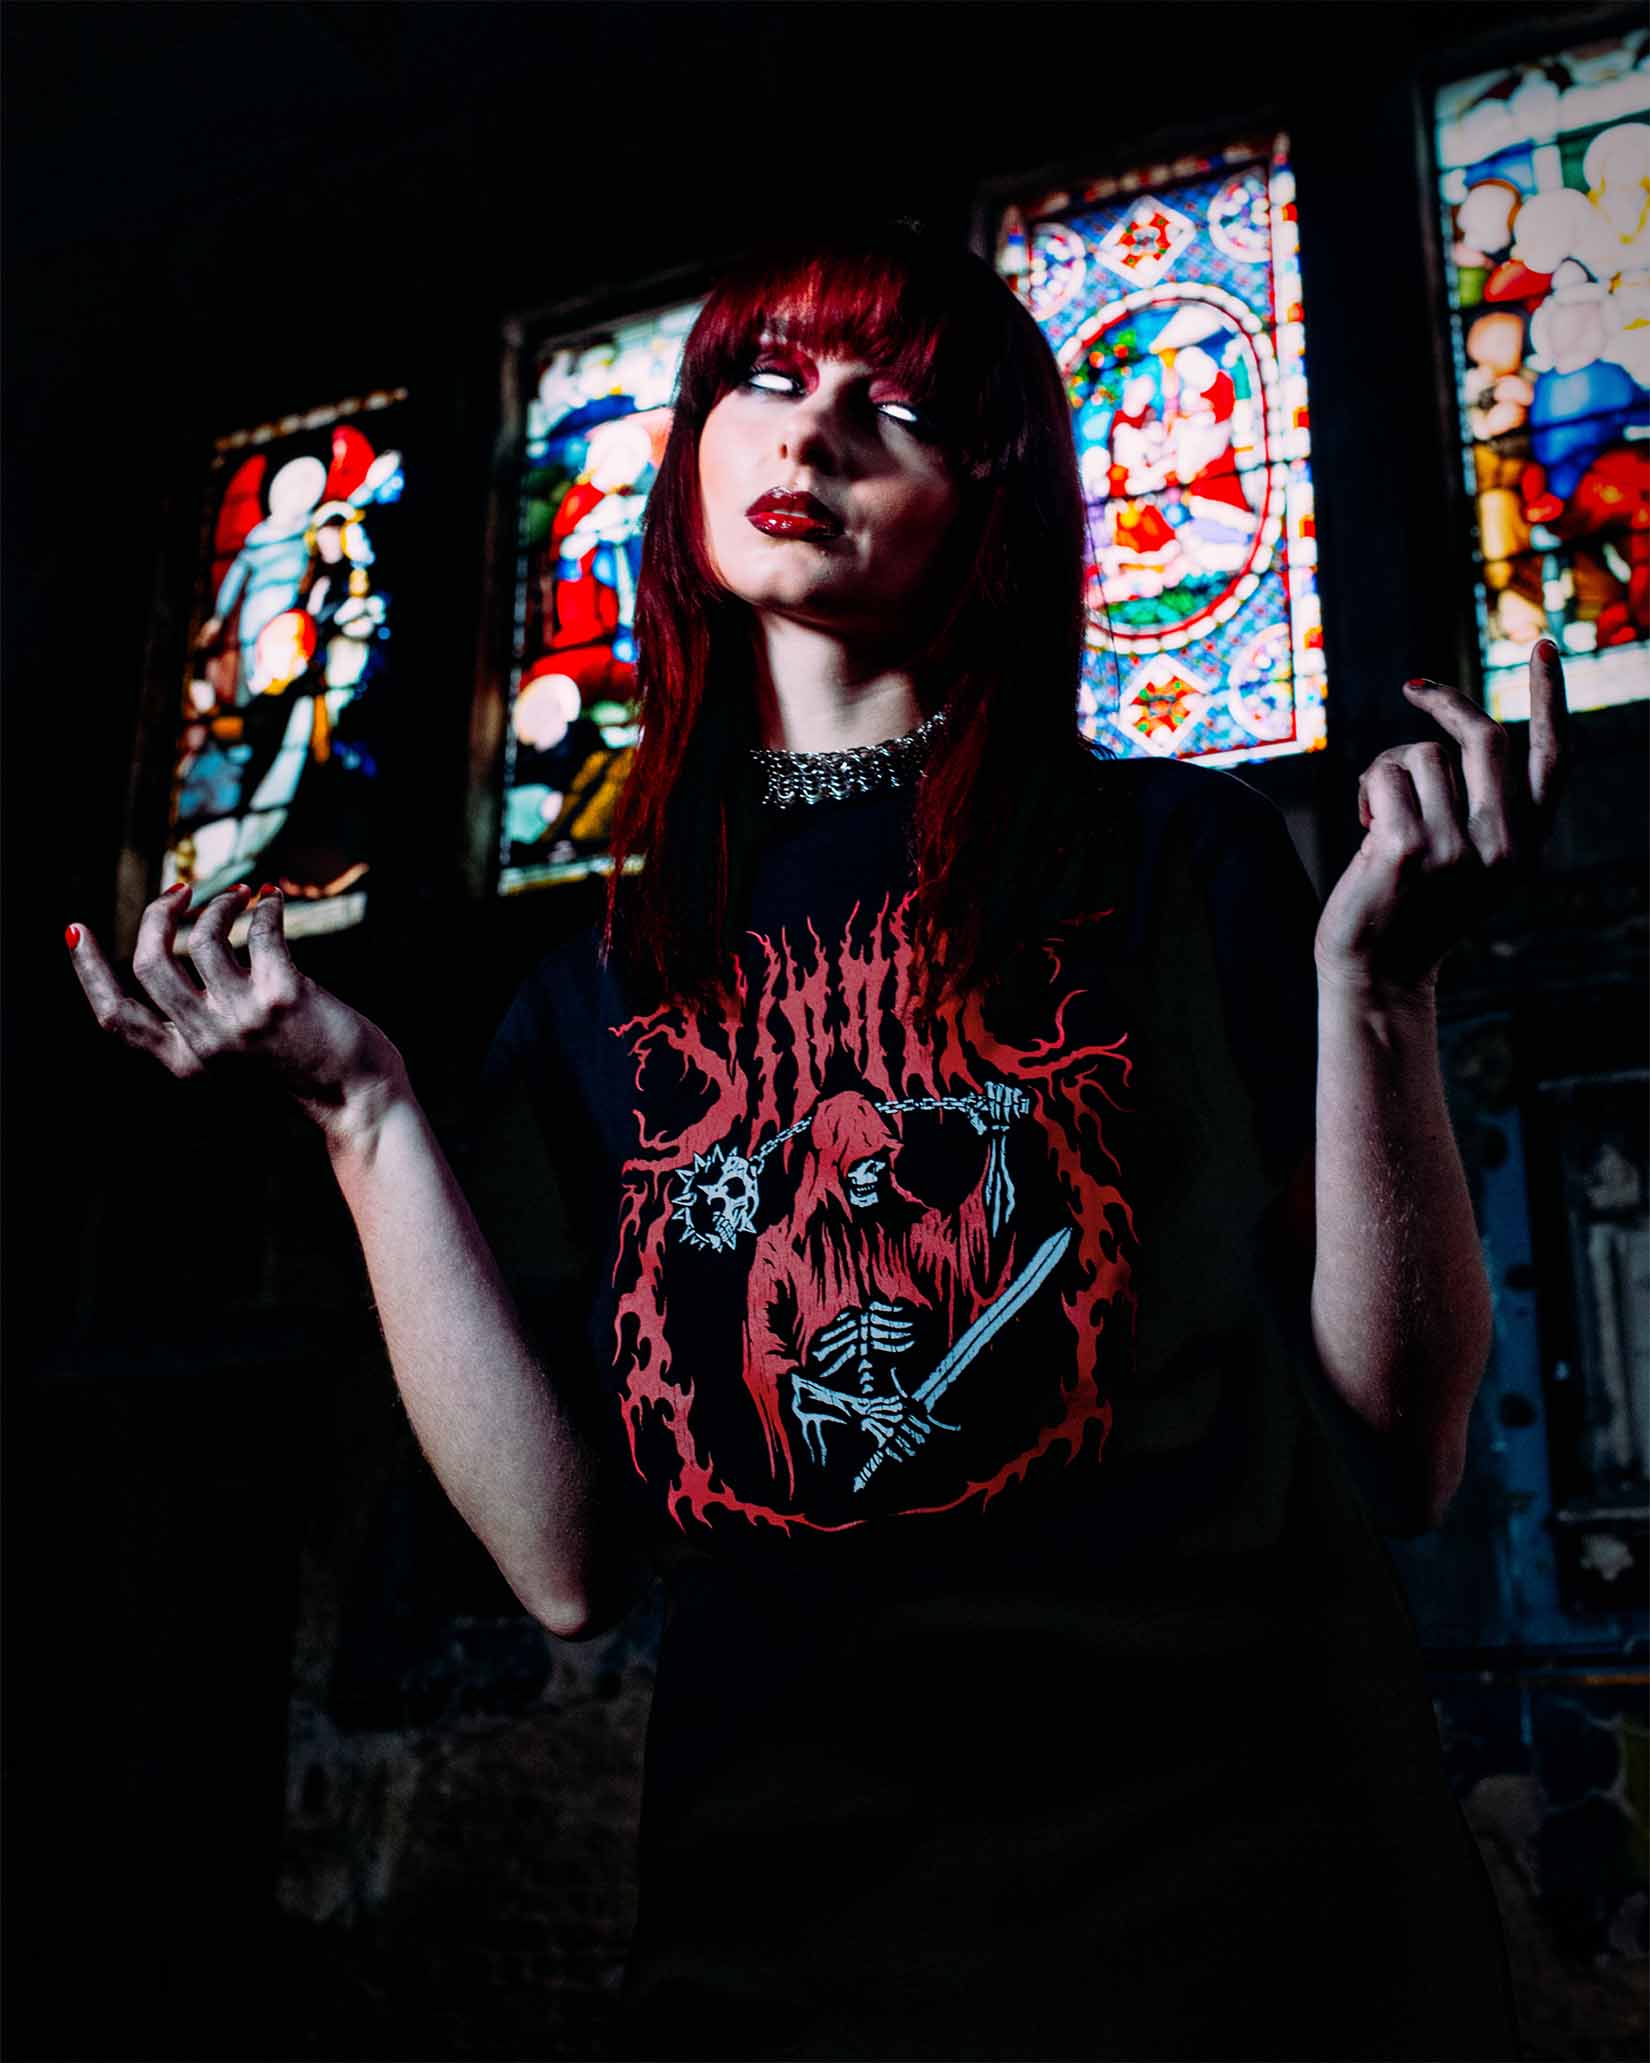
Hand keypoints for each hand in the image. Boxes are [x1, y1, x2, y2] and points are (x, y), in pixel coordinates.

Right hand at [66, 881, 408, 1146]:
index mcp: (185, 1061)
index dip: (87, 970)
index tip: (76, 929)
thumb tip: (180, 947)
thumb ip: (201, 1022)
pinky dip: (265, 904)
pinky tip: (274, 899)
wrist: (358, 1100)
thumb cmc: (300, 1070)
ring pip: (201, 937)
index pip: (114, 1017)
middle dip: (157, 914)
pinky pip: (259, 929)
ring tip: (240, 895)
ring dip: (219, 902)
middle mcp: (206, 1042)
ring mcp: (243, 1019)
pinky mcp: (284, 996)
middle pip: (148, 962)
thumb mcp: (232, 1058)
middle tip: (183, 893)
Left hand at [1313, 640, 1568, 1003]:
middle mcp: (1504, 846)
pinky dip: (1368, 789)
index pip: (1553, 759)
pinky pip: (1386, 774)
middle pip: (1485, 738)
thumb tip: (1448, 733)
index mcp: (1527, 846)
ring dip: (1389, 770)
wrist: (1377, 972)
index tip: (1543, 648)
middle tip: (1415, 688)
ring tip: (1379, 815)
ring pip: (1423, 755)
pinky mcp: (1410, 847)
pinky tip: (1364, 830)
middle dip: (1445, 703)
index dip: (1550, 698)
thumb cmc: (1412, 906)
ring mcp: (1459, 848)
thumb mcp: (1466, 859)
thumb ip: (1477, 806)